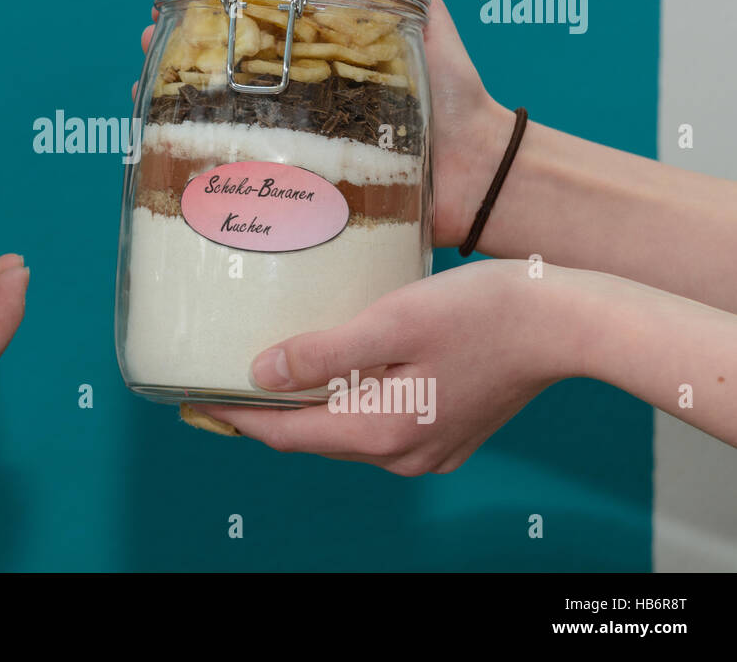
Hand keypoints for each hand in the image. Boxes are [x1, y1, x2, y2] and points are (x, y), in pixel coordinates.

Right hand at [133, 0, 513, 246]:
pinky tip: (168, 152)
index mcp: (319, 64)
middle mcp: (297, 105)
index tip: (175, 8)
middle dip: (176, 62)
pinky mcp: (299, 192)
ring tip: (145, 93)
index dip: (210, 19)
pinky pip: (242, 178)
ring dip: (173, 109)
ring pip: (218, 126)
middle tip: (150, 48)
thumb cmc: (458, 100)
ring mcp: (293, 149)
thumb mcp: (431, 31)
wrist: (479, 172)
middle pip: (219, 78)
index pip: (252, 33)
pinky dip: (199, 166)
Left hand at [188, 259, 588, 475]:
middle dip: (268, 412)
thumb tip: (260, 374)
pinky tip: (335, 370)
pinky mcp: (450, 430)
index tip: (195, 399)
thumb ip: (323, 353)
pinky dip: (347, 402)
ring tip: (271, 371)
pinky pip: (379, 422)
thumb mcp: (392, 321)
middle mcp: (404, 453)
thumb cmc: (485, 311)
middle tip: (224, 381)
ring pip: (346, 430)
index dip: (237, 416)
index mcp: (382, 429)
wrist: (569, 321)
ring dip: (308, 406)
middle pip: (314, 436)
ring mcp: (431, 447)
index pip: (286, 433)